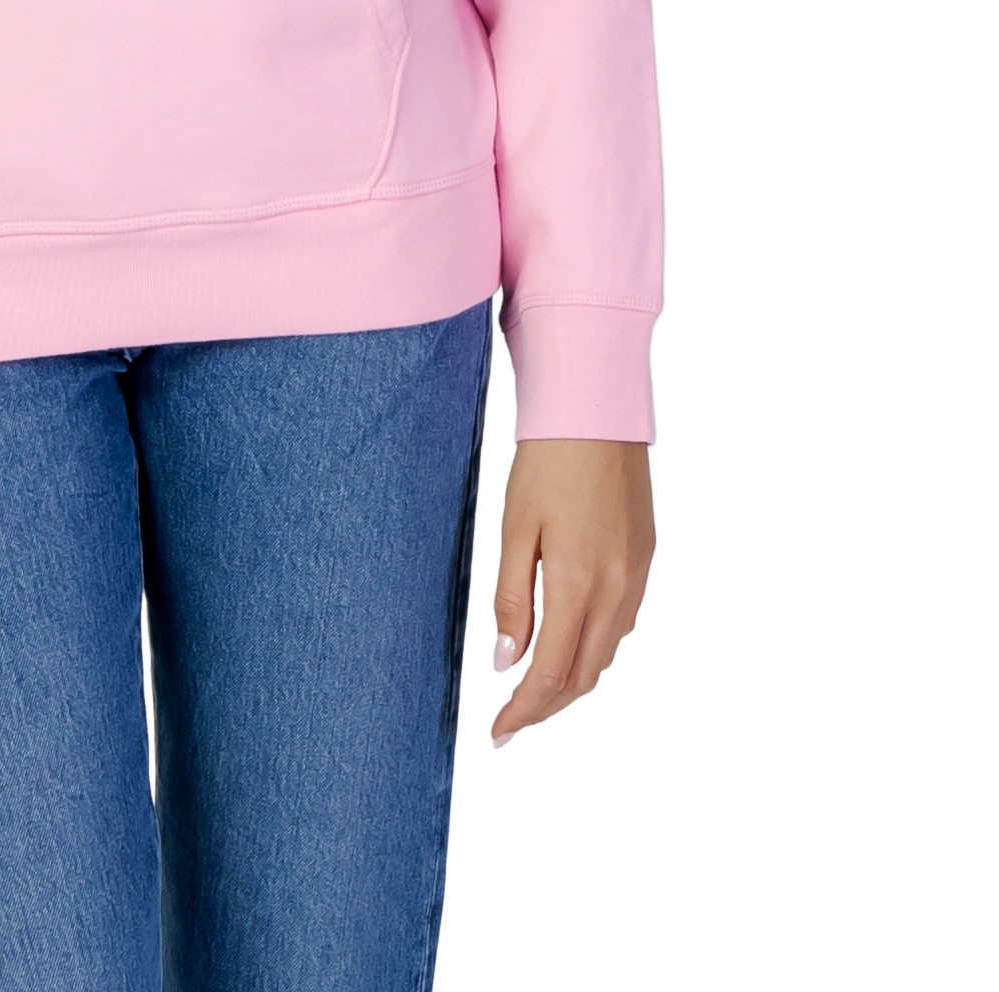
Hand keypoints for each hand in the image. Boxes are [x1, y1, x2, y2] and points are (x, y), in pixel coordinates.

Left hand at [490, 439, 652, 745]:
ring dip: (572, 680)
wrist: (597, 411)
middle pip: (584, 675)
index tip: (499, 733)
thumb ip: (512, 599)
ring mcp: (638, 575)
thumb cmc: (547, 462)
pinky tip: (569, 641)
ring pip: (606, 653)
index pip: (552, 673)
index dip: (524, 710)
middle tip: (511, 721)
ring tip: (534, 689)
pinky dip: (593, 647)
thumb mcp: (515, 528)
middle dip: (547, 706)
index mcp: (580, 583)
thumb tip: (506, 662)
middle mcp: (618, 588)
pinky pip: (622, 623)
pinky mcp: (645, 558)